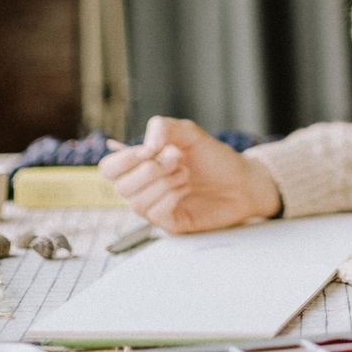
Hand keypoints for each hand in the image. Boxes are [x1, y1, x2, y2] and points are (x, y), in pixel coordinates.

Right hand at [98, 116, 281, 233]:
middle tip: (176, 159)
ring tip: (185, 174)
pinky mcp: (170, 224)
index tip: (148, 151)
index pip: (109, 169)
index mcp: (142, 166)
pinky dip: (170, 197)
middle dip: (149, 170)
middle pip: (120, 187)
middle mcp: (144, 188)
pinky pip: (155, 214)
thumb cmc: (214, 158)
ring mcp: (155, 208)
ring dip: (164, 183)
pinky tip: (185, 190)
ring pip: (136, 202)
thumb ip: (163, 128)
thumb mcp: (189, 133)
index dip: (123, 160)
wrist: (242, 181)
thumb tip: (144, 148)